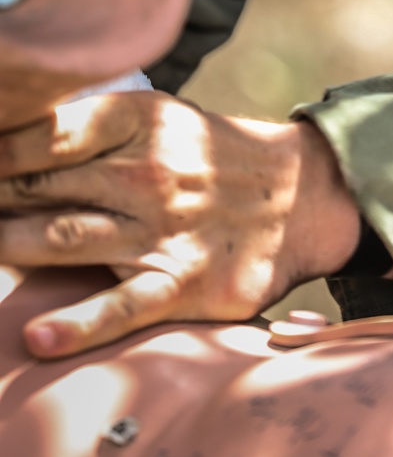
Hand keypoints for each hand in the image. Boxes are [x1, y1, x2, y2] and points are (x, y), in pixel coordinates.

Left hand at [0, 90, 359, 357]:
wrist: (299, 197)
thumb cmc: (211, 157)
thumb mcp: (162, 118)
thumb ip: (96, 125)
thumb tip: (15, 136)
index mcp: (139, 121)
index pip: (43, 132)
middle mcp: (145, 172)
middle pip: (38, 185)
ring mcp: (160, 229)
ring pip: (61, 238)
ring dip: (8, 245)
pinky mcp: (179, 282)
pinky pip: (120, 305)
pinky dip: (77, 324)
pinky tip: (40, 337)